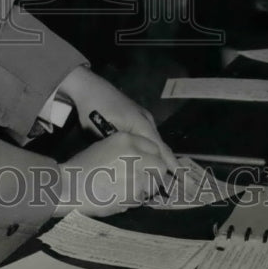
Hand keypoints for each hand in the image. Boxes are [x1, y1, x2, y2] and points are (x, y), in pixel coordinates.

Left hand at [56, 66, 177, 171]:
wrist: (86, 86)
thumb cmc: (95, 108)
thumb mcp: (106, 130)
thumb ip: (120, 147)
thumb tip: (132, 165)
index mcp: (142, 124)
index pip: (161, 149)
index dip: (170, 165)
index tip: (180, 180)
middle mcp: (146, 120)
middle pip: (160, 145)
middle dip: (166, 163)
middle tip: (172, 182)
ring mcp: (141, 116)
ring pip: (153, 140)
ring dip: (158, 156)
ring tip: (162, 174)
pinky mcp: (133, 115)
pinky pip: (146, 135)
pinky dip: (149, 147)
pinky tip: (147, 156)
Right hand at [56, 131, 169, 216]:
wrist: (70, 185)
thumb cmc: (83, 167)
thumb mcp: (104, 148)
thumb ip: (125, 150)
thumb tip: (142, 159)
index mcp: (125, 139)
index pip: (153, 147)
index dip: (152, 158)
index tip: (148, 167)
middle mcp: (134, 153)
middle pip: (159, 165)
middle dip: (154, 175)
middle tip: (144, 182)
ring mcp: (135, 173)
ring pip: (154, 184)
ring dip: (146, 189)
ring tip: (128, 191)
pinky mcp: (134, 192)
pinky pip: (143, 198)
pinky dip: (135, 201)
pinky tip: (120, 198)